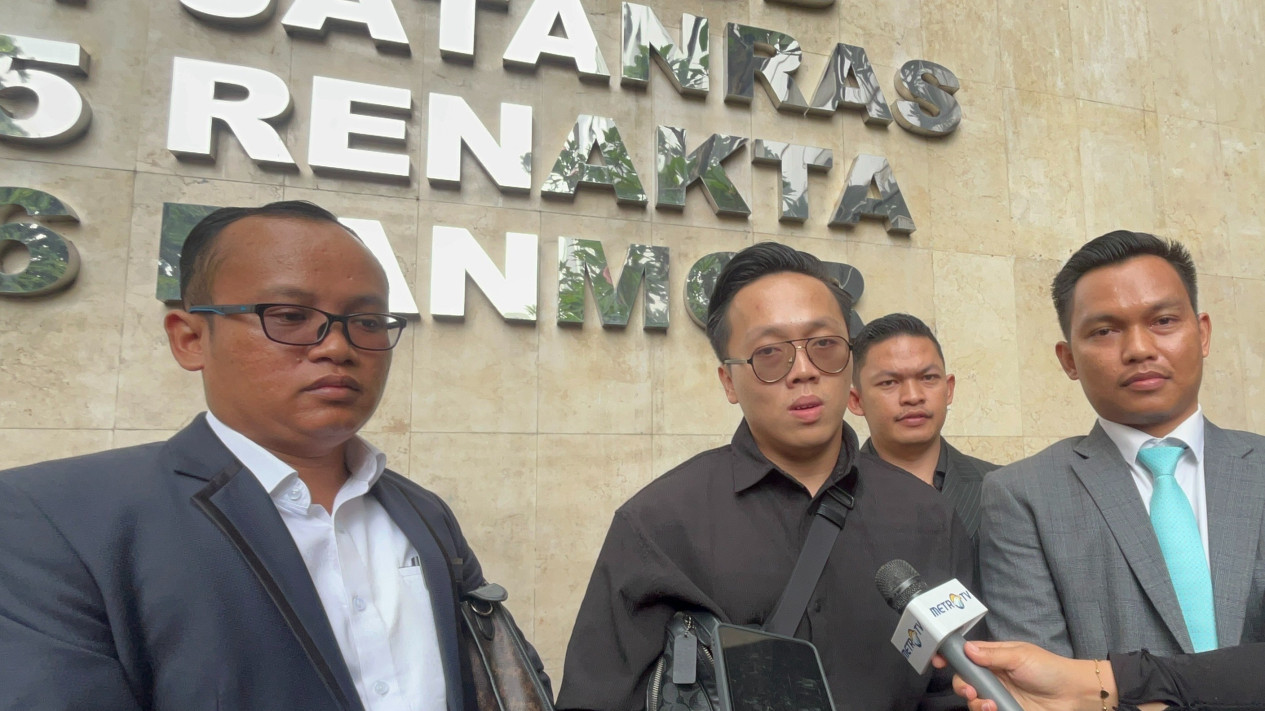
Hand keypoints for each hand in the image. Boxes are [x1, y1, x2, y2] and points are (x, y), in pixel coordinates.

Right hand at [931, 640, 1109, 710]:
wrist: (1073, 695)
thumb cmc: (1049, 669)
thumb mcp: (1020, 656)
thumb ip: (992, 654)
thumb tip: (967, 649)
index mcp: (993, 657)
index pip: (966, 655)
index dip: (950, 656)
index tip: (938, 660)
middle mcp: (992, 677)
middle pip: (964, 680)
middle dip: (962, 685)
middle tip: (970, 689)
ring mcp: (998, 696)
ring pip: (972, 700)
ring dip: (975, 701)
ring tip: (988, 703)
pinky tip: (993, 709)